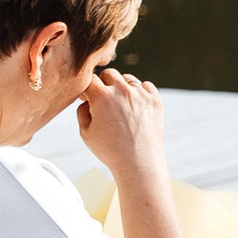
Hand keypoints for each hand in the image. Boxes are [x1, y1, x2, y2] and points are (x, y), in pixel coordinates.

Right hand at [75, 68, 166, 182]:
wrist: (139, 163)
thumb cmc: (110, 151)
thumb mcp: (85, 133)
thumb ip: (82, 111)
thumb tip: (86, 100)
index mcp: (102, 97)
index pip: (90, 79)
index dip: (87, 88)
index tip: (87, 98)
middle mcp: (122, 90)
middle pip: (109, 73)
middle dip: (104, 84)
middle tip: (104, 100)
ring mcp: (141, 94)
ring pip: (128, 79)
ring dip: (122, 87)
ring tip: (121, 106)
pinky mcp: (155, 100)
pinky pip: (146, 86)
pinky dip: (140, 92)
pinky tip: (135, 106)